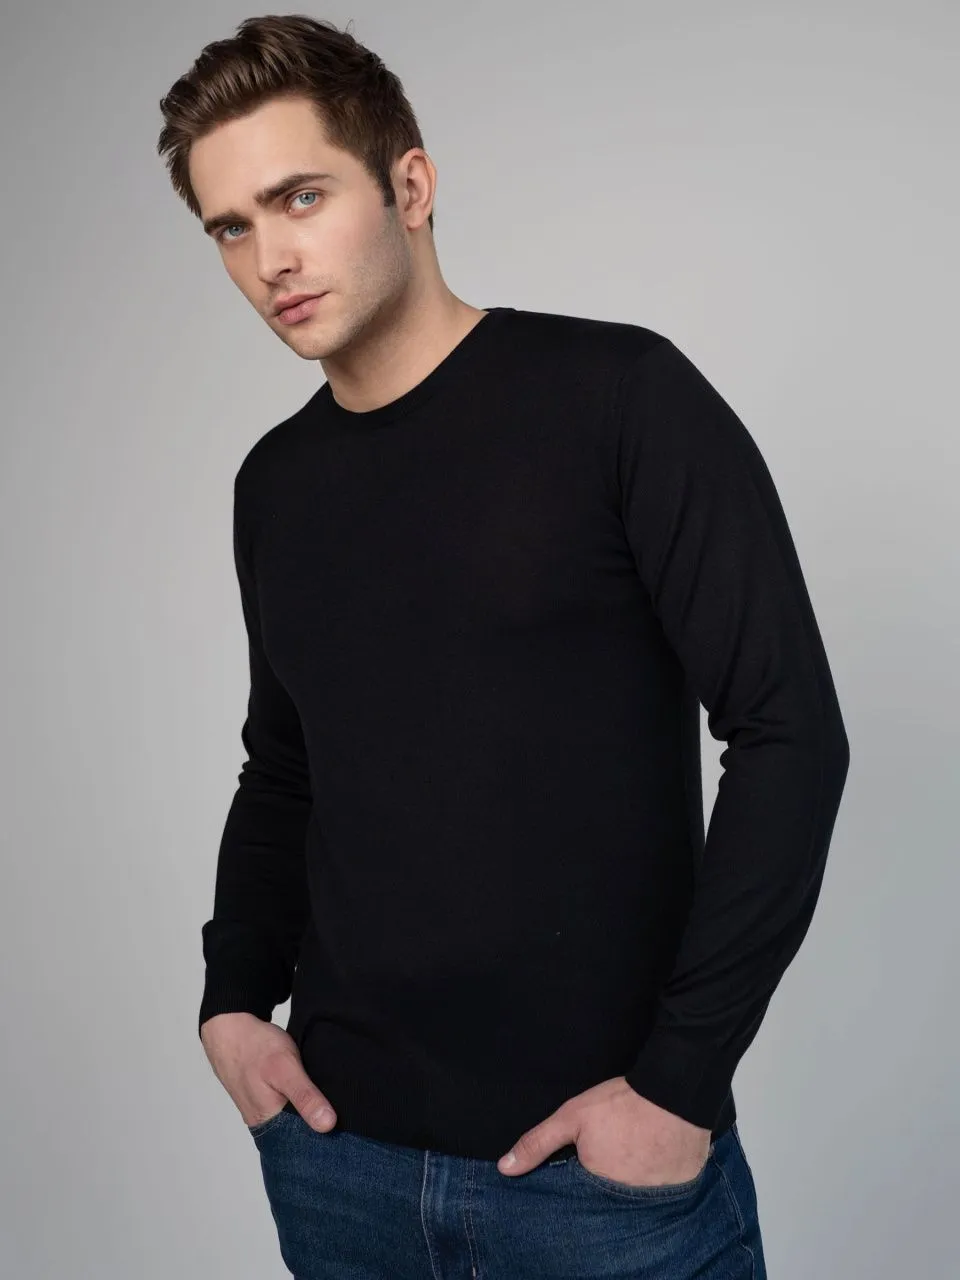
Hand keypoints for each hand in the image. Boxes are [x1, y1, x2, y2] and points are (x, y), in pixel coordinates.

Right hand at [200, 1011, 336, 1132]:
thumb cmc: (255, 1047)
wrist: (230, 1029)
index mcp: (268, 1123)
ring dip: (310, 1110)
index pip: (303, 1143)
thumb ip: (305, 1096)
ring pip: (293, 1118)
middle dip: (319, 1123)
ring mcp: (262, 1109)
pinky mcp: (263, 1097)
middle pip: (298, 1132)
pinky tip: (311, 1090)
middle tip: (343, 1108)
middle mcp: (264, 1122)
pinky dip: (299, 1100)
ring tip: (330, 1099)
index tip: (347, 1128)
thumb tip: (327, 1125)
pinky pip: (286, 1106)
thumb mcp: (285, 1068)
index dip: (326, 1137)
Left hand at [497, 1075, 711, 1184]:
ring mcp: (654, 1199)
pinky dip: (657, 1180)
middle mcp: (625, 1202)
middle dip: (606, 1185)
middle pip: (608, 1200)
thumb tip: (504, 1169)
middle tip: (614, 1154)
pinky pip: (663, 1193)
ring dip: (631, 1184)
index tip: (587, 1164)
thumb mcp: (572, 1117)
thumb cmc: (621, 1103)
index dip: (581, 1181)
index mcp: (596, 1188)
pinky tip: (654, 1159)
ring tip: (634, 1156)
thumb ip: (537, 1144)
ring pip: (634, 1198)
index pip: (580, 1198)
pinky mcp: (678, 1190)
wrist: (674, 1092)